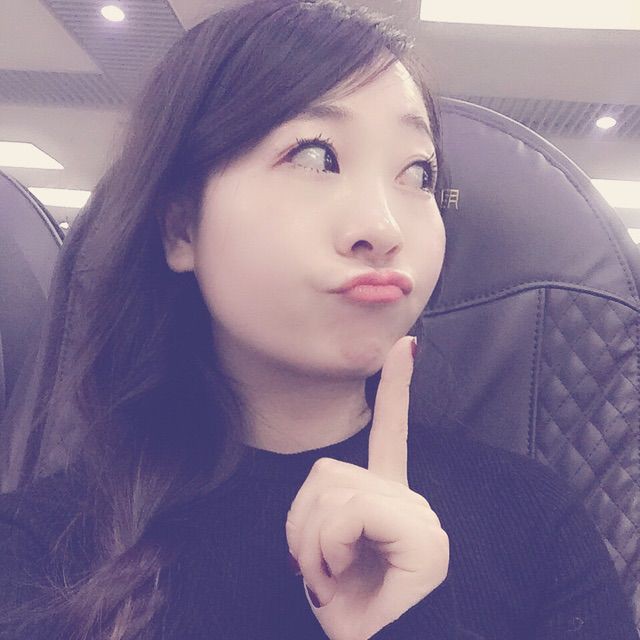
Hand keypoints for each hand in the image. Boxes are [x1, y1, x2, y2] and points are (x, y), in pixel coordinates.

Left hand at [285, 335, 449, 639]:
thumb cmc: (347, 608)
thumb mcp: (326, 550)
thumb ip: (329, 507)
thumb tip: (327, 491)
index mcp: (387, 499)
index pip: (390, 433)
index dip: (396, 389)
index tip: (406, 345)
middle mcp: (411, 500)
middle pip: (328, 472)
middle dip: (305, 524)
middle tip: (323, 569)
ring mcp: (421, 516)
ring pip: (335, 492)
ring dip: (314, 542)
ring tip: (335, 577)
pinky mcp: (424, 537)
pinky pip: (353, 513)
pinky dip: (330, 547)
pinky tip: (347, 576)